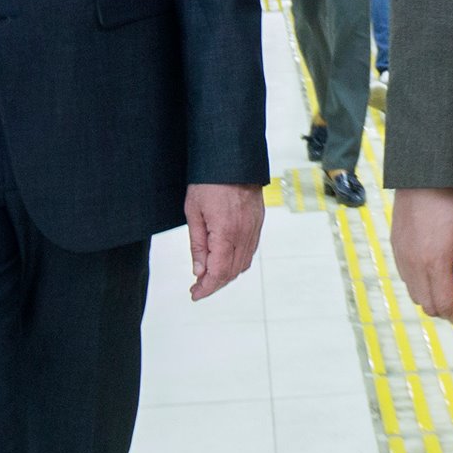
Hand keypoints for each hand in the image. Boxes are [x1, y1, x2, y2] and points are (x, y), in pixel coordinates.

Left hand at [186, 183, 263, 300]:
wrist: (233, 158)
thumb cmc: (210, 181)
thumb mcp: (193, 212)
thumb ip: (197, 244)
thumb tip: (199, 270)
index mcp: (226, 232)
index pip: (218, 272)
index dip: (206, 288)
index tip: (195, 294)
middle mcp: (244, 234)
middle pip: (232, 272)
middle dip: (215, 284)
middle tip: (198, 287)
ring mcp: (254, 228)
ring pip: (243, 263)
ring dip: (227, 274)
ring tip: (209, 274)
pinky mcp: (258, 222)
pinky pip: (250, 250)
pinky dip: (238, 261)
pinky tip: (225, 258)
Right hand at [391, 187, 452, 335]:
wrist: (422, 179)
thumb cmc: (452, 204)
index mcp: (435, 263)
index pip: (447, 306)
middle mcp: (414, 265)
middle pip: (430, 307)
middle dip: (450, 314)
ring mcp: (402, 258)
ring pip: (417, 296)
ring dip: (435, 301)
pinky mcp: (397, 250)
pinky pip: (408, 280)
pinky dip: (423, 287)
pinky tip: (438, 276)